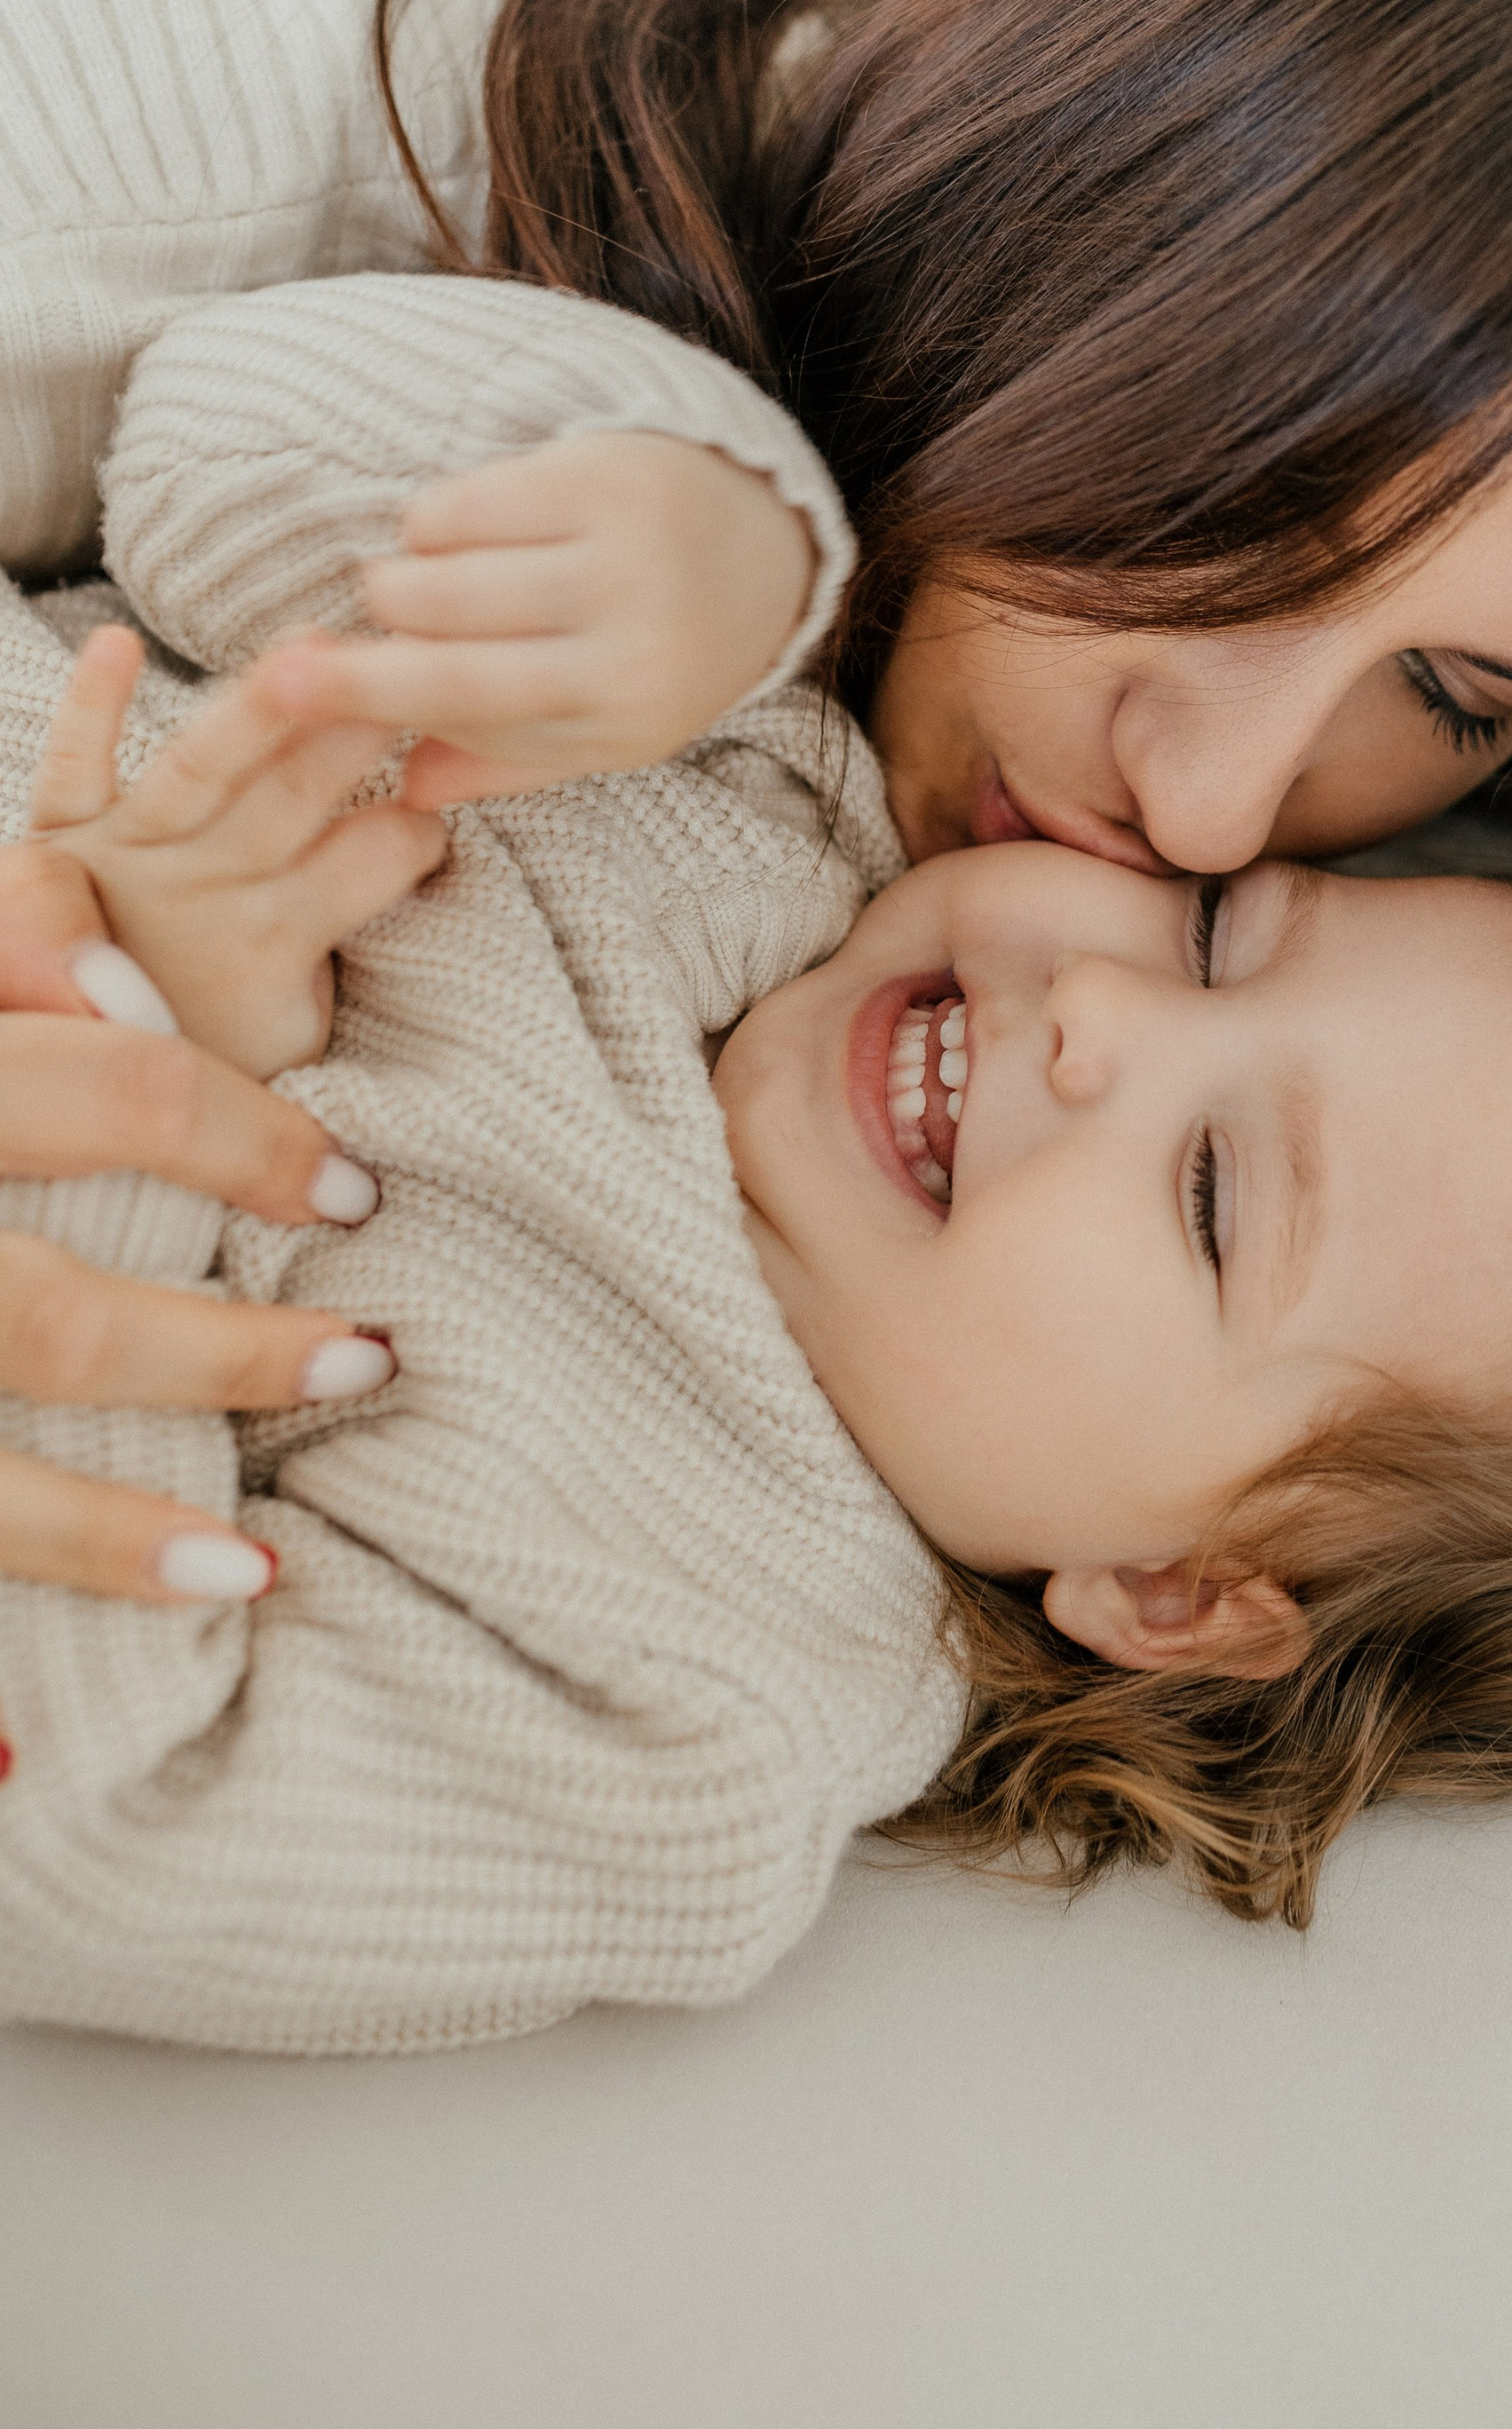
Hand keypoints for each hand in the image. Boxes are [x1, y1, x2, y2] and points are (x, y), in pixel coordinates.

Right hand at [0, 837, 398, 1717]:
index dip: (252, 1141)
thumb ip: (18, 936)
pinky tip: (91, 1688)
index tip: (351, 1190)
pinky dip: (32, 1609)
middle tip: (363, 1358)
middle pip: (51, 1322)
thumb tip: (132, 994)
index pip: (118, 1093)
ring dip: (119, 1526)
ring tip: (256, 1558)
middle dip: (221, 1357)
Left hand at [29, 626, 447, 1077]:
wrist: (86, 1087)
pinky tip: (114, 642)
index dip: (423, 825)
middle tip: (402, 670)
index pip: (378, 858)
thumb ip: (335, 967)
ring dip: (257, 706)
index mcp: (275, 940)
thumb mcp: (295, 1038)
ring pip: (203, 765)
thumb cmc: (210, 1061)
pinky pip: (73, 766)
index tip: (450, 793)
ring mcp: (133, 853)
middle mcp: (206, 886)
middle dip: (354, 728)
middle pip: (295, 792)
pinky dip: (90, 706)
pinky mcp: (62, 835)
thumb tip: (408, 897)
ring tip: (310, 642)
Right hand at [253, 431, 818, 805]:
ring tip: (410, 584)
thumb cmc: (653, 652)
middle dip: (369, 646)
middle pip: (445, 647)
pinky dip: (432, 521)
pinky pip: (465, 501)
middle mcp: (634, 637)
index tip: (284, 695)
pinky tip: (451, 532)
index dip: (371, 702)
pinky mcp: (605, 474)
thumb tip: (402, 790)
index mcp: (628, 714)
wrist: (761, 548)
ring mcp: (624, 552)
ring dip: (401, 580)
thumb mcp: (600, 727)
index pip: (470, 716)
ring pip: (444, 573)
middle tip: (335, 639)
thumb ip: (504, 761)